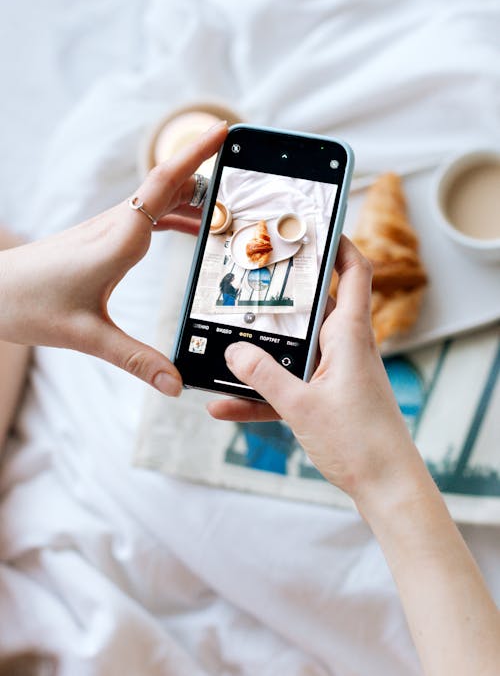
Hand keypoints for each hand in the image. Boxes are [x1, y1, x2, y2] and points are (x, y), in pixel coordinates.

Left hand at [0, 121, 226, 395]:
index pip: (165, 183)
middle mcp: (117, 224)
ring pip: (160, 197)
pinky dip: (177, 213)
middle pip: (171, 184)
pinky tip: (190, 227)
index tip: (222, 130)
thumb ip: (136, 360)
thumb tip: (175, 384)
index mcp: (121, 238)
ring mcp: (110, 227)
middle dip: (209, 173)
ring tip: (229, 208)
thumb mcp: (87, 337)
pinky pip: (149, 213)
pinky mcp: (104, 236)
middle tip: (245, 176)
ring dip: (195, 197)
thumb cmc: (30, 305)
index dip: (196, 154)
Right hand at [208, 235, 416, 502]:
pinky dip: (262, 394)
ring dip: (262, 354)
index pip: (354, 272)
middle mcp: (345, 347)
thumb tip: (233, 351)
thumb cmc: (360, 443)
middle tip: (247, 283)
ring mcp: (336, 373)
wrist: (386, 487)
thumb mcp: (302, 406)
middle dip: (279, 298)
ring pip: (294, 350)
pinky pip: (290, 386)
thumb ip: (264, 377)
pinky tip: (224, 407)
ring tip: (223, 350)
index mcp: (349, 336)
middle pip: (313, 308)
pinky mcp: (328, 398)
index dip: (339, 244)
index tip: (313, 228)